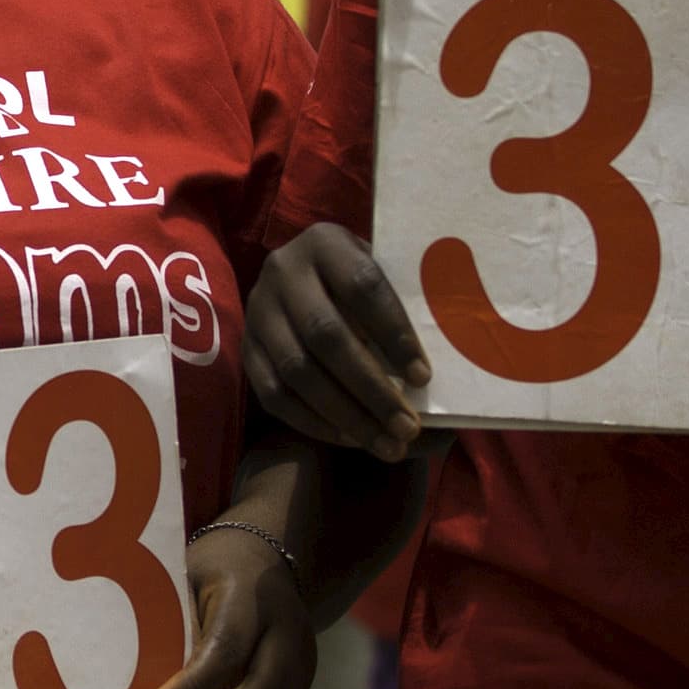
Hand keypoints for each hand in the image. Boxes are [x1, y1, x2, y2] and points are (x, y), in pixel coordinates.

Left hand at [143, 527, 311, 688]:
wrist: (266, 561)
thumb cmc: (212, 570)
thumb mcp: (186, 577)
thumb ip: (174, 622)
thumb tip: (146, 682)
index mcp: (253, 597)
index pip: (225, 650)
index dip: (190, 687)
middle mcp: (288, 632)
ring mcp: (303, 661)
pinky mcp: (303, 683)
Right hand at [244, 223, 433, 460]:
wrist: (309, 277)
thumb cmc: (366, 285)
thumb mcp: (386, 276)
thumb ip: (411, 311)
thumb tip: (442, 378)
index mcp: (326, 243)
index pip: (363, 287)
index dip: (394, 334)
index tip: (424, 378)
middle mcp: (284, 271)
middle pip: (326, 335)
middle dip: (371, 388)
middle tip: (408, 427)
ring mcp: (259, 311)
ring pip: (297, 370)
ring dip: (346, 415)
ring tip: (387, 444)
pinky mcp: (246, 347)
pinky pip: (273, 394)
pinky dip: (313, 422)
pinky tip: (350, 439)